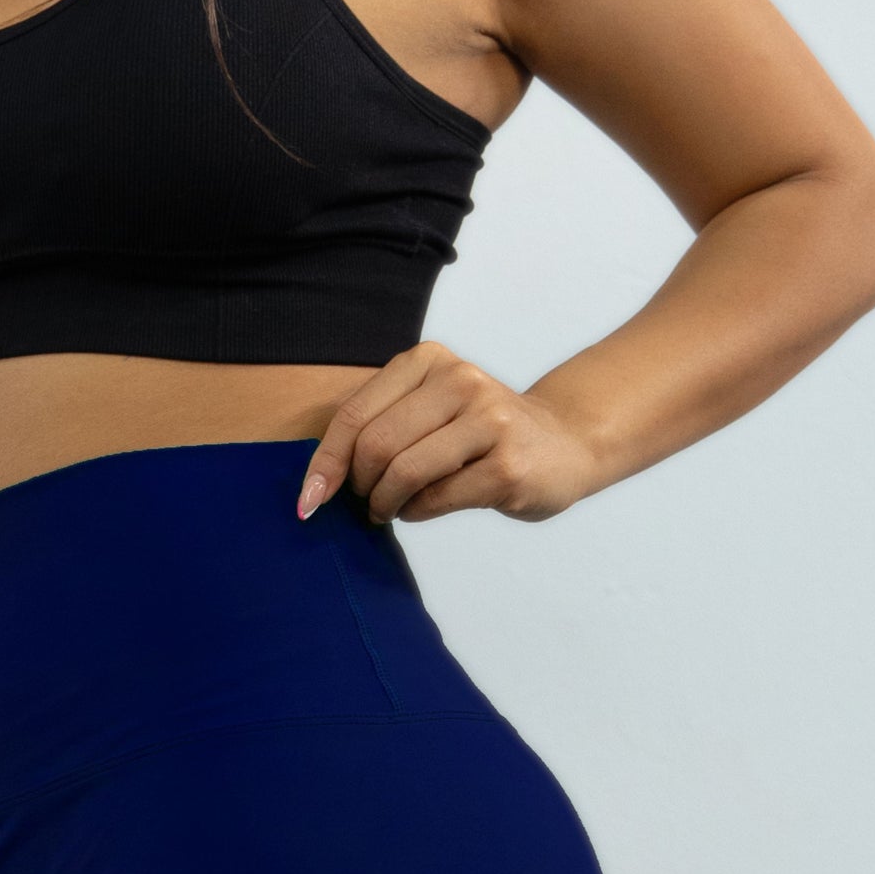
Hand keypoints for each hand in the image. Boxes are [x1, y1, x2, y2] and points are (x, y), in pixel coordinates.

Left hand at [297, 343, 600, 526]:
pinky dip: (416, 512)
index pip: (354, 415)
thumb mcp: (430, 406)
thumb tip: (320, 476)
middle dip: (359, 487)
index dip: (324, 463)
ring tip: (390, 509)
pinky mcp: (508, 465)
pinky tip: (421, 509)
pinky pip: (436, 499)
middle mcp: (460, 381)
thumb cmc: (481, 432)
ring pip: (404, 472)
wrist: (566, 442)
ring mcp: (488, 422)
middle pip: (375, 446)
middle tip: (367, 503)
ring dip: (386, 503)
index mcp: (429, 360)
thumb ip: (382, 422)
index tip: (309, 501)